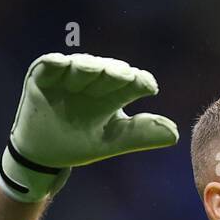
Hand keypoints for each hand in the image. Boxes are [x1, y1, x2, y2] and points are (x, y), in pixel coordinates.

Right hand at [0, 53, 179, 201]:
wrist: (45, 156)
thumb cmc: (80, 144)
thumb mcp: (112, 140)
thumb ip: (141, 134)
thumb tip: (176, 134)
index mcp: (113, 93)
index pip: (132, 82)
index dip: (141, 82)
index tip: (150, 87)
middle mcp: (93, 80)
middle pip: (109, 70)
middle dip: (116, 72)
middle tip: (125, 76)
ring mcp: (68, 76)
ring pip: (82, 65)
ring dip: (90, 67)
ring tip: (96, 70)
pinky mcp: (43, 76)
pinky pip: (50, 64)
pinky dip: (57, 63)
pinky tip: (66, 64)